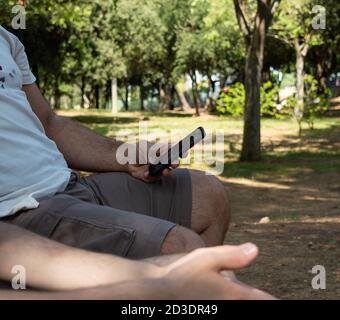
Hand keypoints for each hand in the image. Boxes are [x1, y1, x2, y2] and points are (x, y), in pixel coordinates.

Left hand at [127, 141, 178, 182]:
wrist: (127, 161)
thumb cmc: (137, 151)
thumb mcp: (142, 148)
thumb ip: (148, 153)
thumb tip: (154, 160)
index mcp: (163, 150)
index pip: (174, 150)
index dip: (181, 151)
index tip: (184, 152)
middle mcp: (163, 160)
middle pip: (173, 163)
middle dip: (175, 163)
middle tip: (174, 164)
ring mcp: (159, 169)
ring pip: (166, 172)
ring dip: (165, 172)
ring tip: (164, 171)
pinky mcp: (153, 177)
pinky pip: (154, 178)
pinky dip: (150, 176)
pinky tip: (145, 174)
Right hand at [161, 243, 275, 299]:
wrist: (159, 292)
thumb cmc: (183, 273)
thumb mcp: (207, 257)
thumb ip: (233, 255)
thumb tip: (255, 249)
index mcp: (234, 295)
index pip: (264, 300)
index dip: (272, 299)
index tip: (277, 297)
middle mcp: (228, 305)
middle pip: (252, 300)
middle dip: (257, 295)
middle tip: (261, 291)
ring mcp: (217, 307)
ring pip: (238, 298)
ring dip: (241, 294)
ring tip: (236, 286)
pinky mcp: (208, 307)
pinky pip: (225, 301)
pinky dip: (227, 296)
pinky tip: (212, 288)